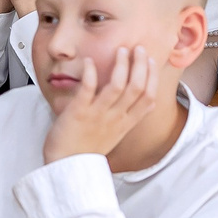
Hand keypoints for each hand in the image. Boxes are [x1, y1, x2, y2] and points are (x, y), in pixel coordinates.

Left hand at [44, 45, 161, 162]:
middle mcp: (115, 119)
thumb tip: (138, 103)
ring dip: (121, 65)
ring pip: (117, 86)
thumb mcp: (114, 136)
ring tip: (121, 50)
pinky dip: (91, 73)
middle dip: (140, 65)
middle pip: (136, 87)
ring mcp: (97, 115)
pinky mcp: (78, 113)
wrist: (65, 169)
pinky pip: (88, 89)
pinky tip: (90, 61)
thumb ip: (125, 118)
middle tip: (137, 49)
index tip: (150, 61)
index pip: (148, 98)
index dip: (152, 77)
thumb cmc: (85, 151)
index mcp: (125, 124)